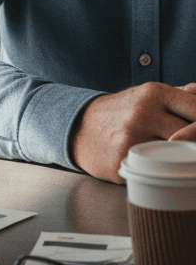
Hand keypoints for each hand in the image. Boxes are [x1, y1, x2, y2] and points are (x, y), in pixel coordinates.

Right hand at [69, 82, 195, 181]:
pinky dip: (163, 171)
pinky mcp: (123, 159)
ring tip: (179, 158)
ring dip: (183, 160)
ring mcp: (132, 137)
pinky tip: (159, 168)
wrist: (80, 127)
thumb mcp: (148, 95)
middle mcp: (143, 113)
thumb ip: (181, 95)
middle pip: (191, 135)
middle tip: (192, 149)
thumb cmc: (123, 112)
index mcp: (153, 93)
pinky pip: (157, 170)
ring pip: (178, 155)